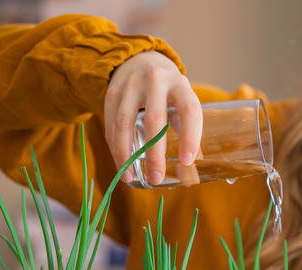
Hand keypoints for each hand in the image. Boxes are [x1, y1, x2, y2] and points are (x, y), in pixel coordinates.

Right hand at [104, 51, 201, 184]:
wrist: (139, 59)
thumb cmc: (167, 89)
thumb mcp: (181, 100)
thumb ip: (185, 129)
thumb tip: (190, 168)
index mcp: (179, 84)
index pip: (189, 111)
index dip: (190, 137)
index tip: (187, 161)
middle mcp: (155, 81)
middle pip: (155, 120)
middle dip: (155, 153)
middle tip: (156, 178)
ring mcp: (130, 85)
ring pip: (125, 123)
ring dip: (126, 154)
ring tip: (129, 178)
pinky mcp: (111, 92)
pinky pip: (110, 124)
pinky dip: (115, 147)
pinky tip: (120, 164)